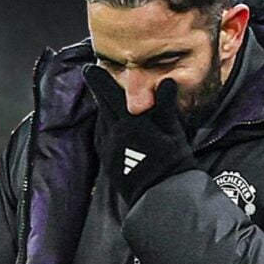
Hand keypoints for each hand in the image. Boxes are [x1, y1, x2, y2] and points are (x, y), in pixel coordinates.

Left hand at [83, 65, 195, 204]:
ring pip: (101, 121)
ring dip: (104, 108)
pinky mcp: (107, 160)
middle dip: (99, 90)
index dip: (98, 80)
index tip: (89, 67)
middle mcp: (114, 133)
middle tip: (95, 75)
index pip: (110, 95)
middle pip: (102, 105)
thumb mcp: (173, 132)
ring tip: (109, 99)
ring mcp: (108, 148)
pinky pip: (102, 135)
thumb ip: (165, 106)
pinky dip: (105, 125)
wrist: (161, 196)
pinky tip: (113, 124)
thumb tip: (166, 81)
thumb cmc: (172, 162)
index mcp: (130, 123)